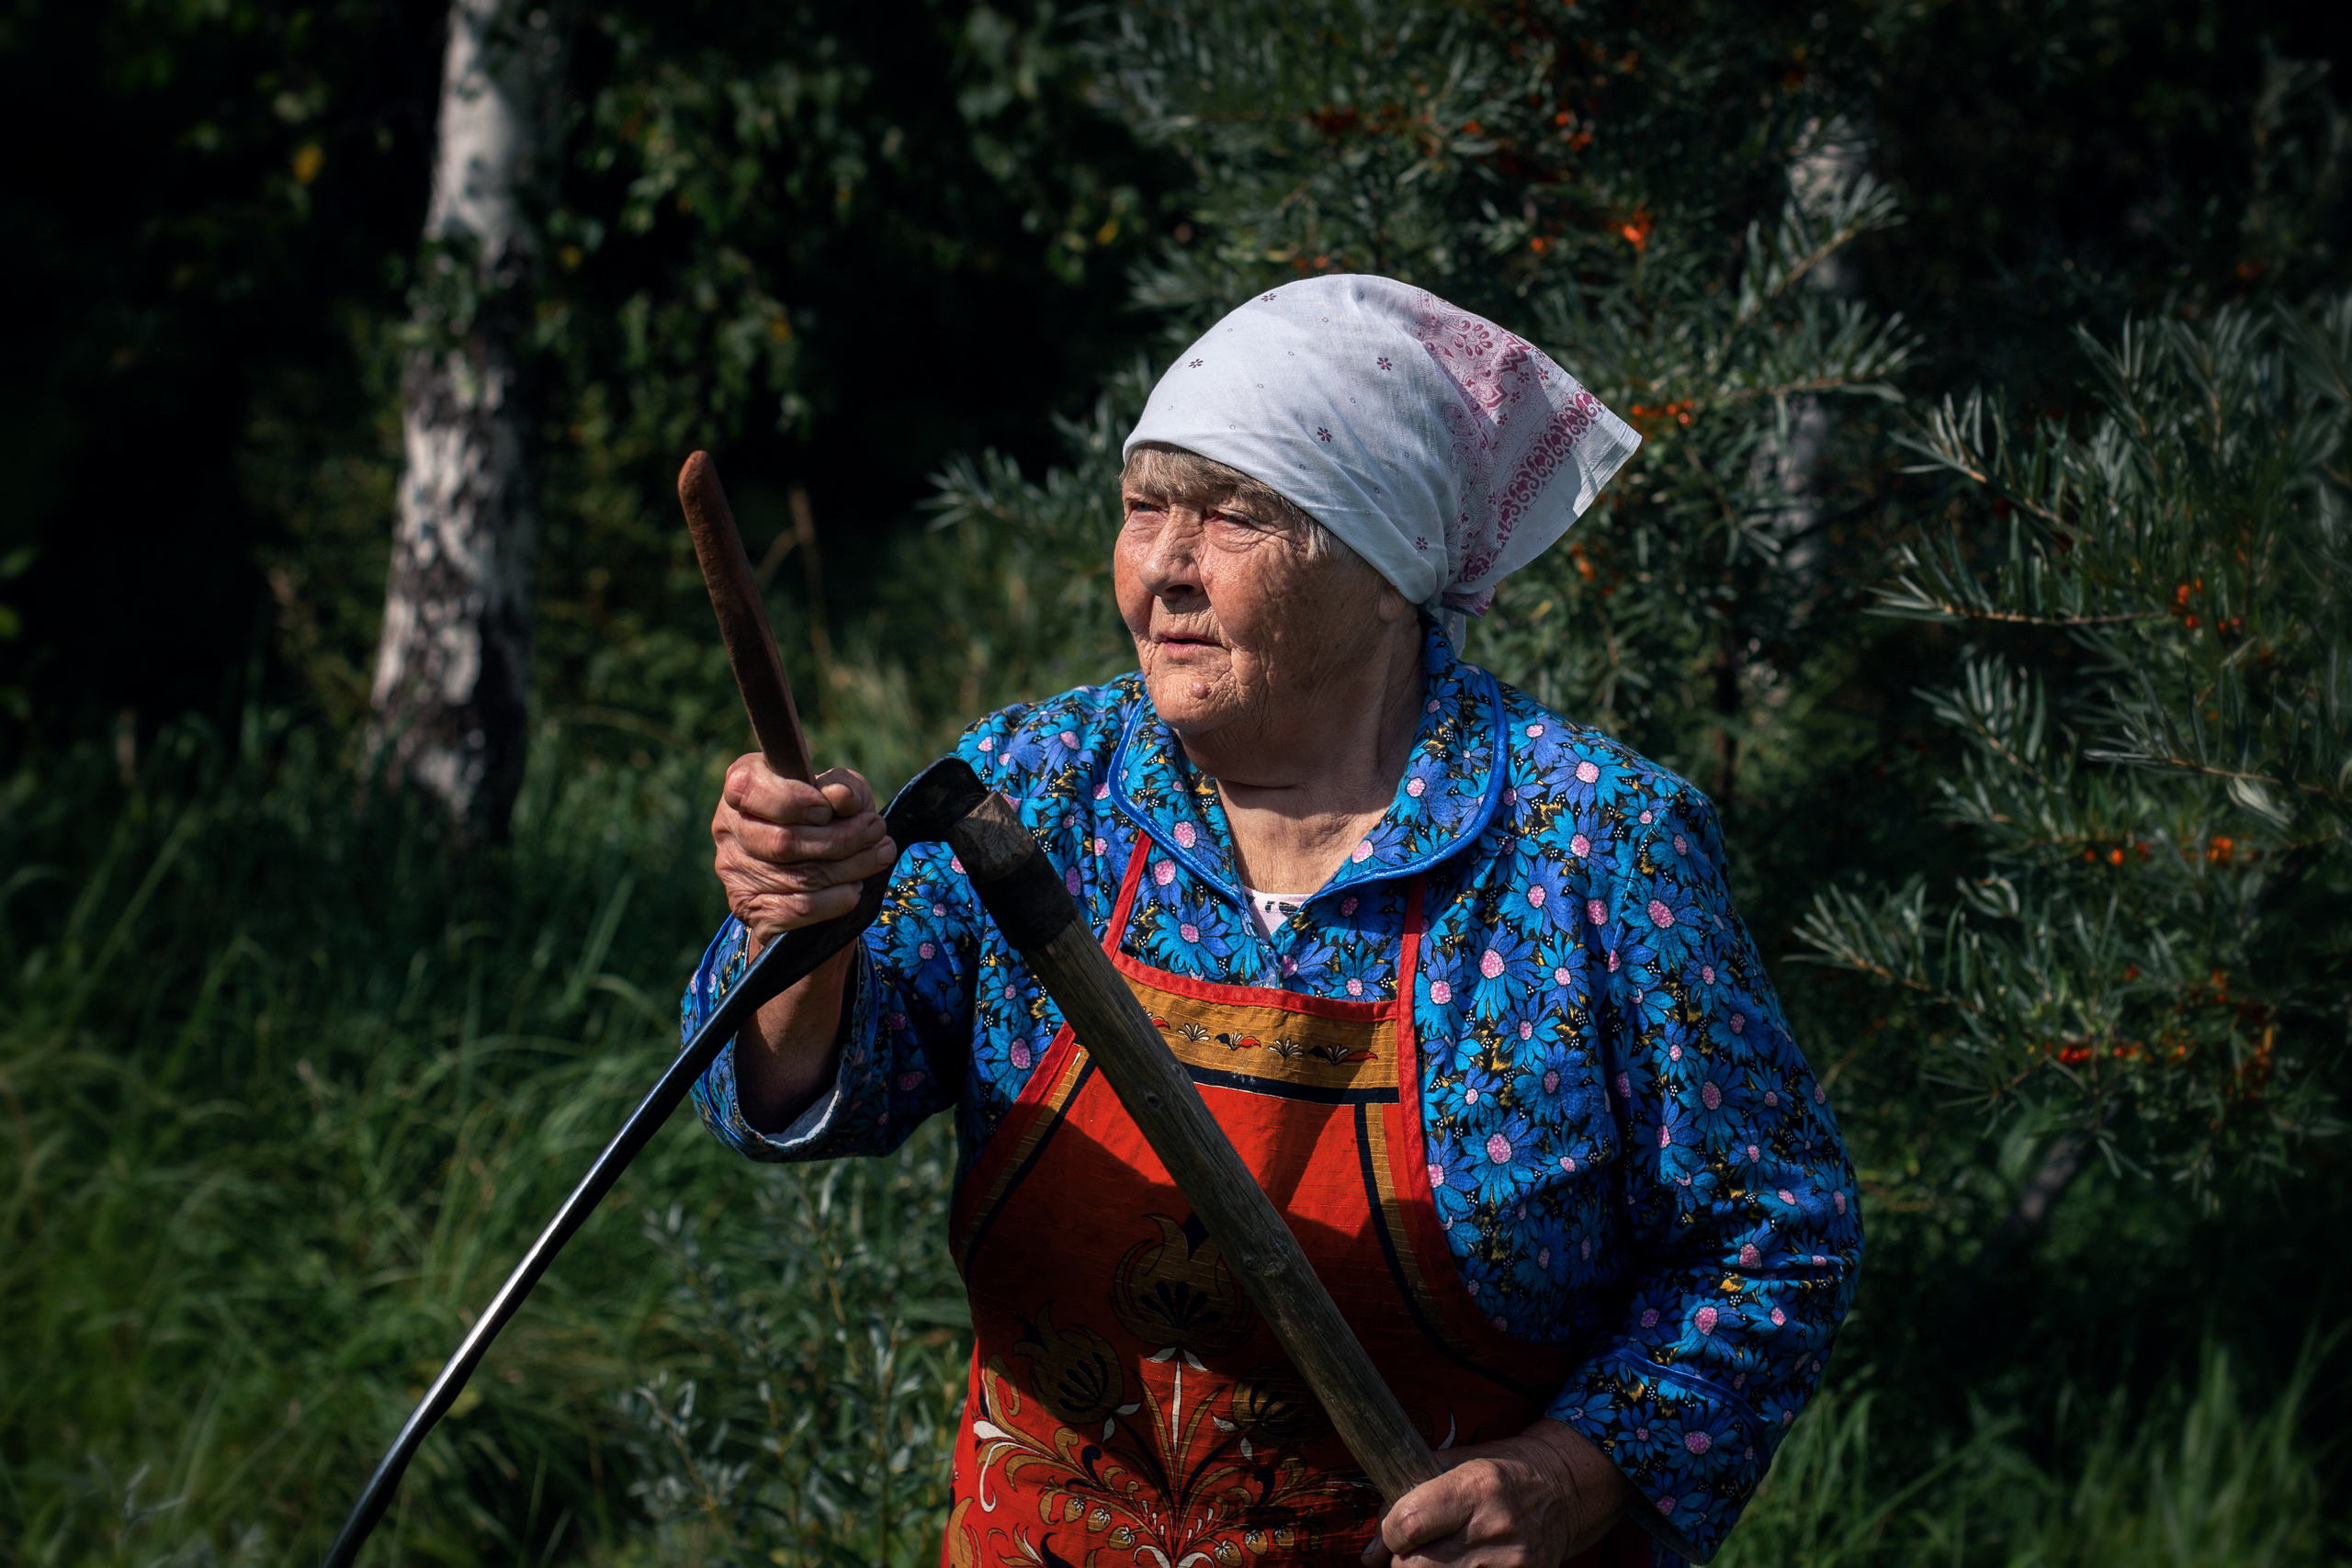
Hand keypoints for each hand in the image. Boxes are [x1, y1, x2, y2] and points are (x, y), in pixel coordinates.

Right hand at [712, 755, 896, 948]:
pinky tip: (854, 888)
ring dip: (851, 867)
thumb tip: (842, 799)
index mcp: (742, 785)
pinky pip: (800, 908)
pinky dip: (836, 899)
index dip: (793, 801)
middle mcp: (728, 828)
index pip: (748, 789)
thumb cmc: (826, 816)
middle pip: (783, 841)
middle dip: (842, 838)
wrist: (812, 870)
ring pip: (798, 876)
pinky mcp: (749, 908)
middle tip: (875, 831)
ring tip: (879, 856)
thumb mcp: (840, 790)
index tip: (828, 809)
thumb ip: (843, 786)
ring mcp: (734, 871)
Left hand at [1364, 1420, 1628, 1567]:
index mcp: (1474, 1486)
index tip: (1398, 1531)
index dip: (1391, 1533)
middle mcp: (1493, 1526)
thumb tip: (1369, 1557)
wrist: (1564, 1490)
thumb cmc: (1500, 1473)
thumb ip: (1406, 1502)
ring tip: (1442, 1559)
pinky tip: (1461, 1567)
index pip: (1407, 1524)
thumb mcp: (1453, 1466)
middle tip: (1416, 1551)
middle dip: (1405, 1563)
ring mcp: (1511, 1563)